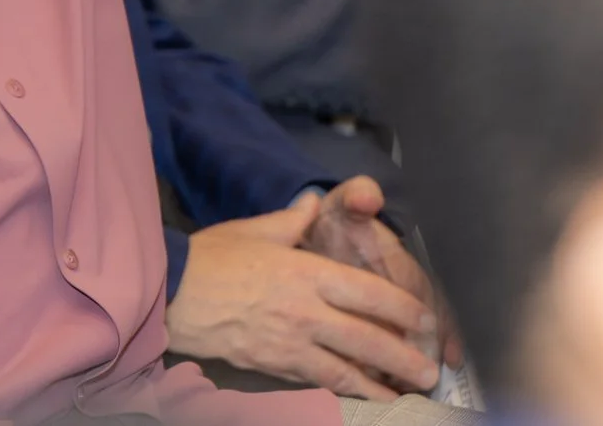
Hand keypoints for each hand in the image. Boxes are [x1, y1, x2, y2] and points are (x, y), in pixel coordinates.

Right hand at [167, 193, 441, 398]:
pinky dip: (342, 391)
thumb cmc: (212, 257)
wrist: (171, 294)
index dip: (402, 309)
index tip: (425, 320)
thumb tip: (313, 204)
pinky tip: (359, 398)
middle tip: (430, 371)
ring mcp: (289, 343)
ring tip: (406, 394)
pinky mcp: (272, 366)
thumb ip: (292, 221)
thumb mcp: (256, 229)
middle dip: (402, 357)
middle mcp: (305, 311)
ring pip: (345, 370)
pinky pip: (316, 382)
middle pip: (365, 338)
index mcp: (306, 273)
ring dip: (380, 384)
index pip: (367, 293)